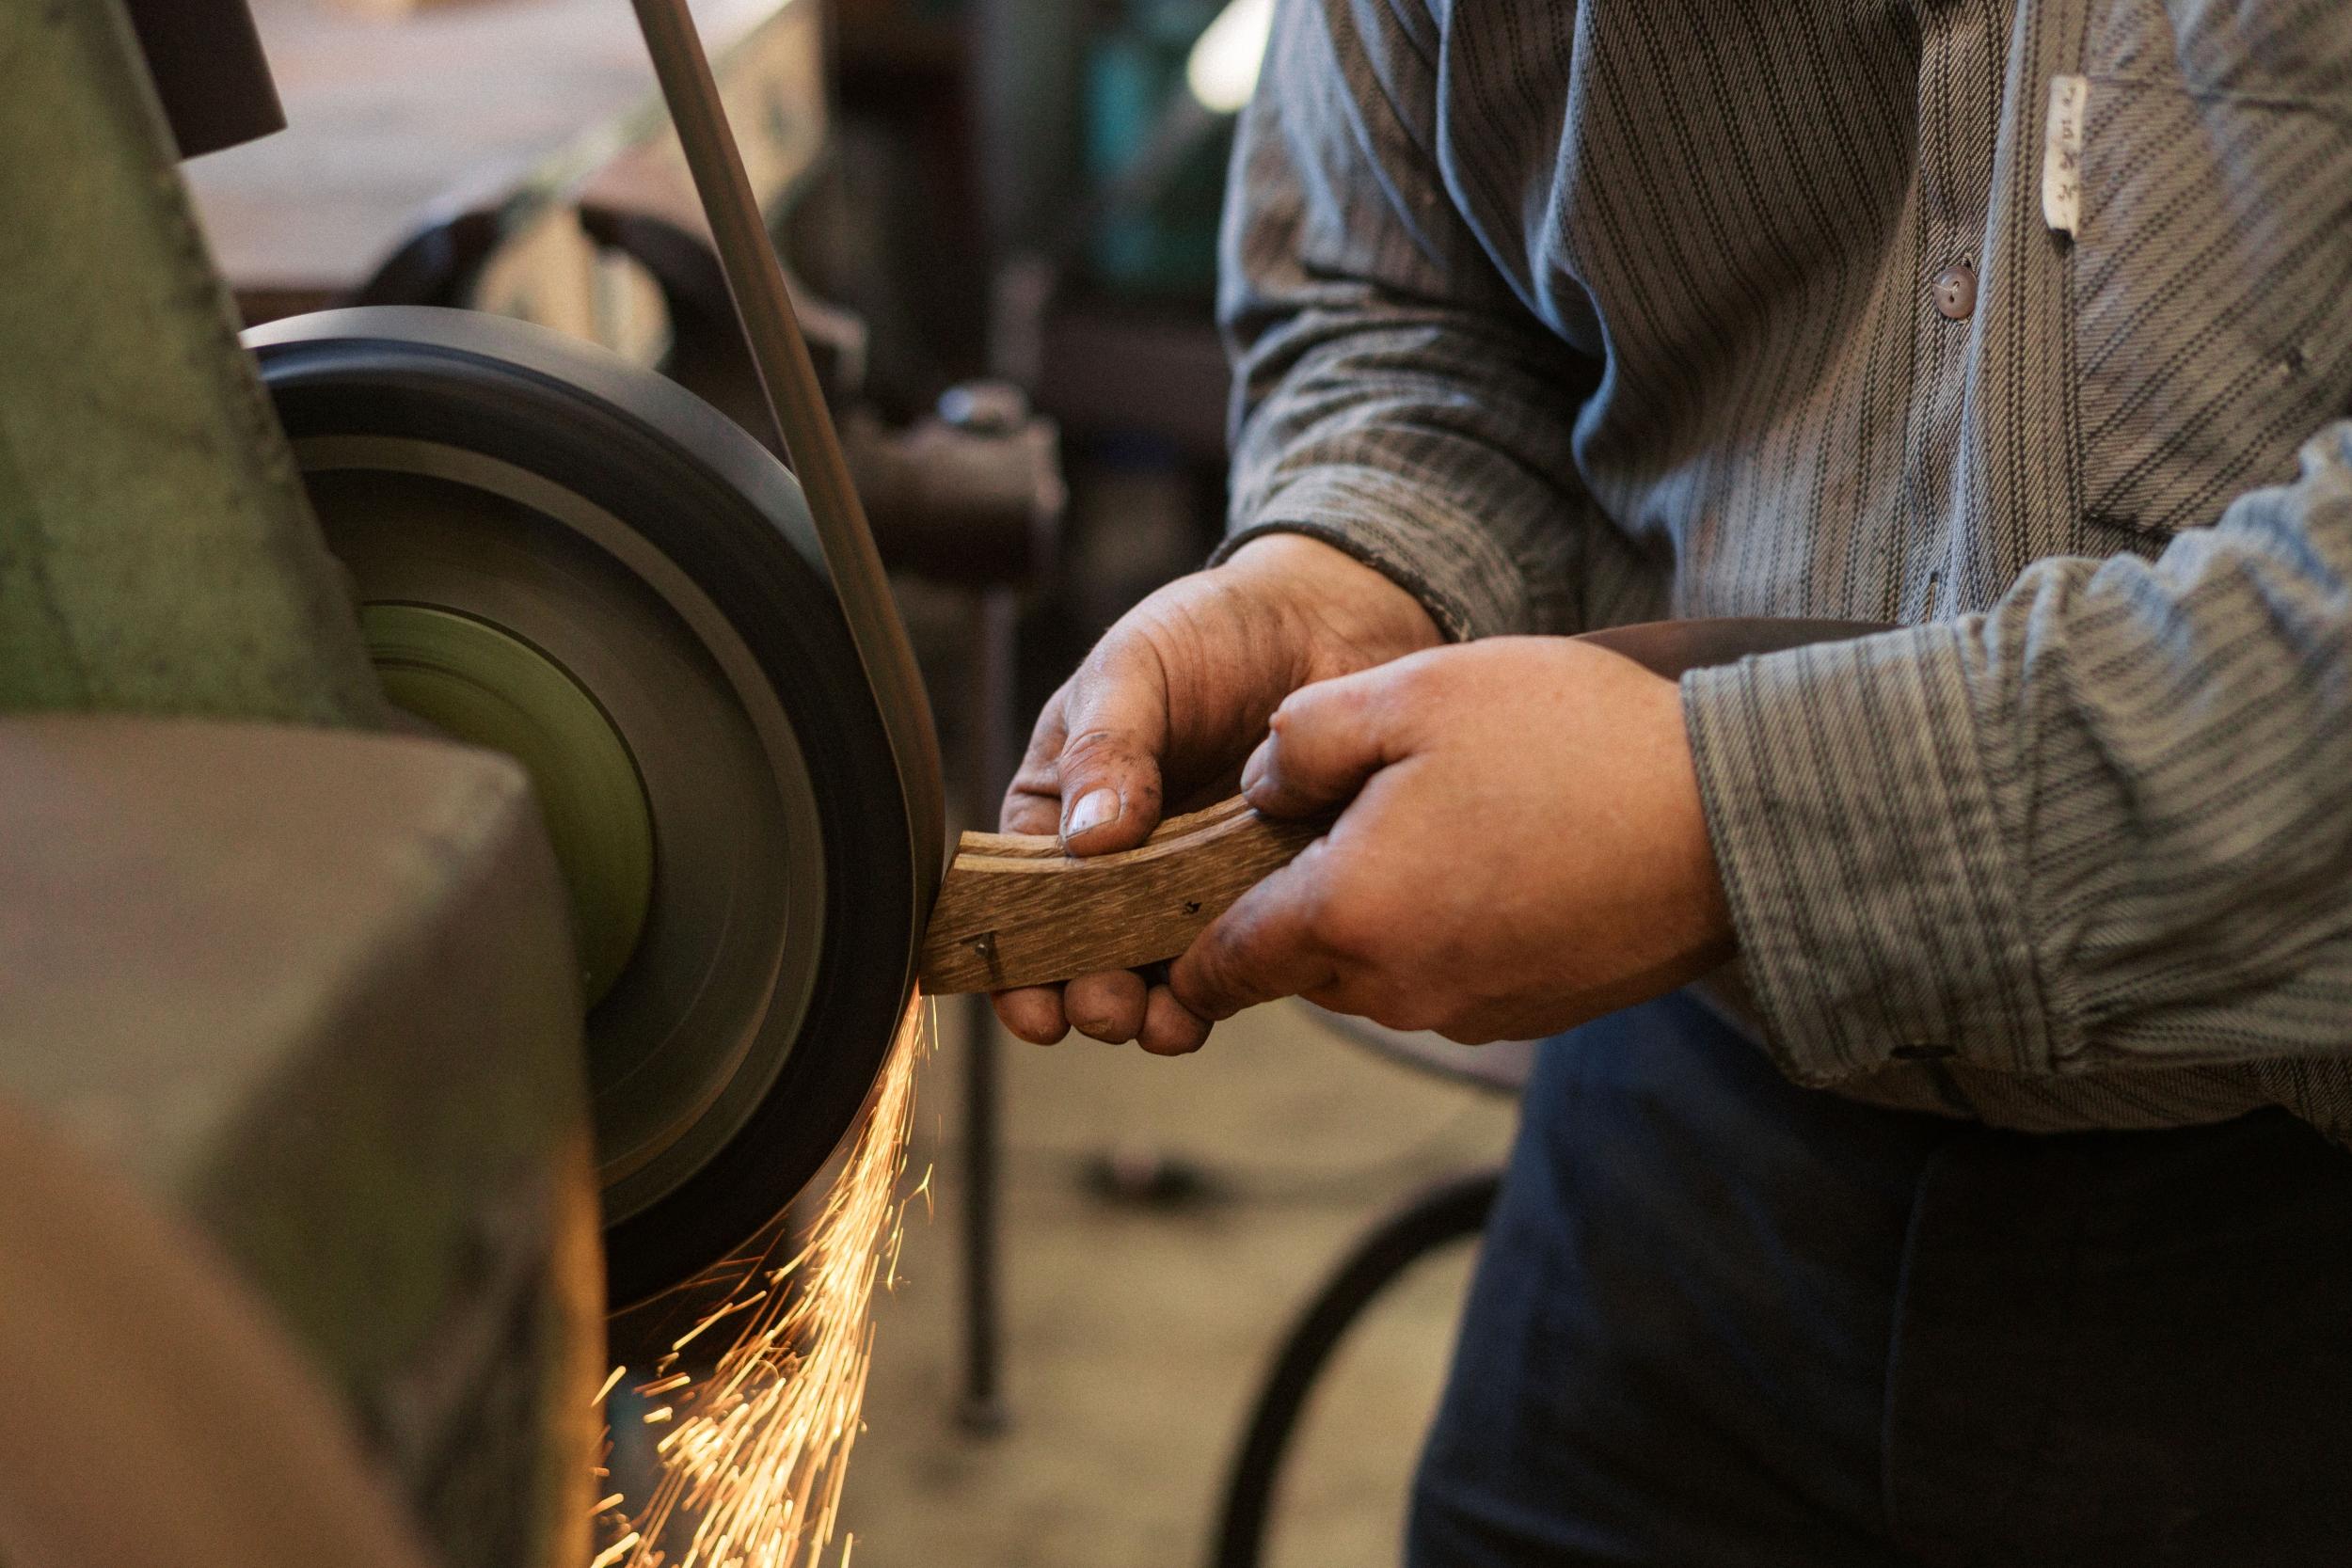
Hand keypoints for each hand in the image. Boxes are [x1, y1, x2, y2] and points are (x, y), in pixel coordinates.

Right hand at [994, 534, 1441, 1051]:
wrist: (1328, 620)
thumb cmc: (1210, 632)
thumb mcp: (1134, 669)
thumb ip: (1106, 747)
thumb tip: (1088, 839)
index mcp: (1061, 804)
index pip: (1018, 895)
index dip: (1012, 957)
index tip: (1027, 999)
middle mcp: (1118, 859)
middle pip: (1083, 951)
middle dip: (1084, 993)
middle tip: (1104, 1006)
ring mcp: (1190, 885)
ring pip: (1156, 971)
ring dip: (1152, 1010)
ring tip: (1161, 1022)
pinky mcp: (1260, 896)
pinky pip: (1237, 956)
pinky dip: (1226, 982)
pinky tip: (1222, 991)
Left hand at [1167, 636, 1734, 1042]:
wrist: (1739, 815)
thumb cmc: (1569, 741)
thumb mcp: (1411, 694)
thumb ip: (1300, 740)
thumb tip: (1258, 784)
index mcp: (1347, 919)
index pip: (1218, 966)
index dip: (1184, 931)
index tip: (1178, 889)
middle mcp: (1399, 990)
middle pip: (1298, 960)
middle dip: (1291, 897)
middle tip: (1331, 804)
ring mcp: (1472, 1011)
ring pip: (1376, 965)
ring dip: (1377, 904)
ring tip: (1434, 810)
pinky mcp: (1533, 1012)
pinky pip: (1450, 971)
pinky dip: (1448, 921)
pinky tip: (1499, 847)